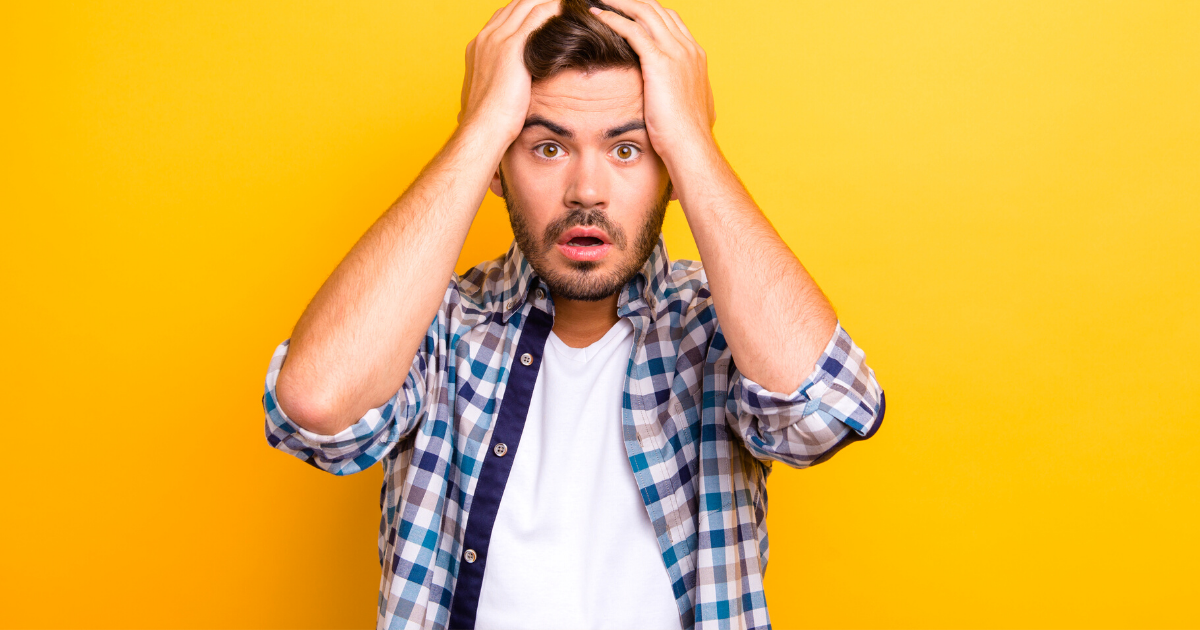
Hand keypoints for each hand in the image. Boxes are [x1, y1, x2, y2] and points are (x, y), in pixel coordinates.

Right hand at [457, 0, 562, 143]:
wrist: (483, 128)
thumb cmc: (489, 120)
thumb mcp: (492, 93)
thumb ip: (500, 80)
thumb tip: (510, 88)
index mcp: (478, 46)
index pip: (504, 15)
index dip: (525, 10)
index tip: (545, 11)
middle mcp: (486, 37)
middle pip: (516, 4)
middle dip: (538, 1)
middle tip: (562, 3)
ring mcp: (497, 40)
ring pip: (527, 4)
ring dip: (548, 2)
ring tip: (569, 3)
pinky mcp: (512, 47)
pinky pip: (538, 16)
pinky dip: (554, 8)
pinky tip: (568, 9)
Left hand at [589, 0, 715, 161]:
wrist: (691, 146)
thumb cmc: (687, 135)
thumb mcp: (691, 108)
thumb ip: (684, 95)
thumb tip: (681, 100)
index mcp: (695, 57)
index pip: (670, 21)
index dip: (648, 11)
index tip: (629, 9)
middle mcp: (688, 49)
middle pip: (657, 10)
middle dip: (632, 1)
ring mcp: (676, 53)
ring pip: (645, 12)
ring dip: (620, 2)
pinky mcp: (660, 62)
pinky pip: (633, 31)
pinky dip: (613, 19)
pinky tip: (597, 15)